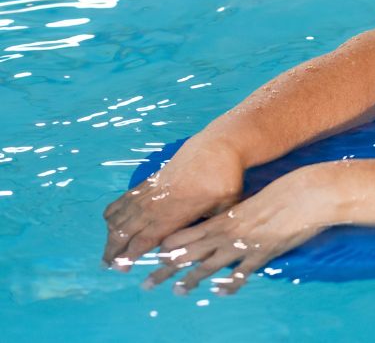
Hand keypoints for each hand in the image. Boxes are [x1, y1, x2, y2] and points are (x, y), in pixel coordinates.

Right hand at [102, 141, 243, 271]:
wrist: (216, 147)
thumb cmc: (224, 180)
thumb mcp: (225, 207)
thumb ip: (212, 227)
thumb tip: (209, 245)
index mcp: (173, 214)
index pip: (144, 239)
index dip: (130, 255)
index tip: (121, 268)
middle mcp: (155, 205)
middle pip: (124, 231)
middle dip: (114, 250)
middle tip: (109, 266)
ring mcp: (148, 193)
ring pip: (119, 217)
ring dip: (110, 235)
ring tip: (109, 252)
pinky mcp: (147, 183)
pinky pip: (121, 200)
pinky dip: (112, 214)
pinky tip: (111, 225)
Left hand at [141, 170, 330, 295]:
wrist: (305, 195)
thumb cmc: (282, 194)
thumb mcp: (252, 202)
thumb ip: (238, 216)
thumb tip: (229, 223)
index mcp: (224, 218)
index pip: (186, 235)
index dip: (169, 247)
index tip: (155, 256)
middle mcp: (227, 232)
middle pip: (189, 253)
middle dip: (166, 268)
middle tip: (148, 282)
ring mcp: (243, 244)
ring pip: (209, 265)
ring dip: (191, 280)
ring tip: (177, 291)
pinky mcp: (261, 254)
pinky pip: (241, 272)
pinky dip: (230, 284)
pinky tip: (221, 293)